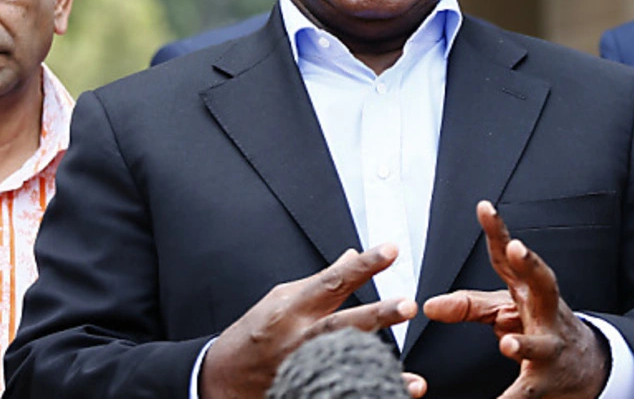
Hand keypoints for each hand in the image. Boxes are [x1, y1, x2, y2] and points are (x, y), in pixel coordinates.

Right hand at [201, 244, 416, 398]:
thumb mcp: (282, 298)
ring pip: (345, 368)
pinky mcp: (300, 392)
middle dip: (376, 315)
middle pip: (342, 324)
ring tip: (413, 380)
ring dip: (379, 372)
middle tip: (407, 305)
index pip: (333, 280)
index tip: (391, 250)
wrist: (220, 379)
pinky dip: (365, 398)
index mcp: (293, 308)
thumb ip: (321, 281)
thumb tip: (352, 256)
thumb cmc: (254, 333)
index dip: (363, 265)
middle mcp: (299, 338)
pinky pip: (339, 397)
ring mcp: (301, 370)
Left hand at [424, 201, 608, 397]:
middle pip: (544, 283)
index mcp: (529, 292)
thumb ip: (467, 306)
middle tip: (517, 248)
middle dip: (531, 265)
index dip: (498, 231)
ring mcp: (550, 347)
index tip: (484, 207)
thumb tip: (427, 306)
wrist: (586, 366)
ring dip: (524, 345)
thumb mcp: (504, 311)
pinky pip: (527, 392)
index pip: (510, 258)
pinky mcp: (547, 381)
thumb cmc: (539, 328)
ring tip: (508, 345)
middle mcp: (545, 313)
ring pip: (539, 344)